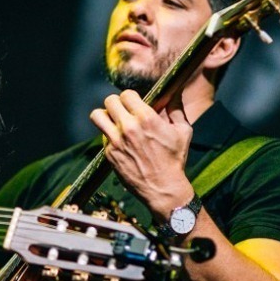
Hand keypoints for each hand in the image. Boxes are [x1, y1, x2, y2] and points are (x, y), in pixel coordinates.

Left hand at [90, 90, 192, 217]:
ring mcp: (116, 141)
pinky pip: (102, 136)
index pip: (127, 94)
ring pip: (97, 116)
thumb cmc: (175, 159)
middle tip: (123, 110)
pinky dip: (109, 135)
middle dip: (117, 103)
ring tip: (113, 120)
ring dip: (105, 115)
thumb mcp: (182, 131)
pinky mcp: (109, 153)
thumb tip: (174, 92)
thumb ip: (176, 109)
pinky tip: (120, 140)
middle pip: (110, 101)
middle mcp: (128, 127)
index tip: (135, 103)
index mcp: (146, 118)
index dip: (131, 97)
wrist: (163, 188)